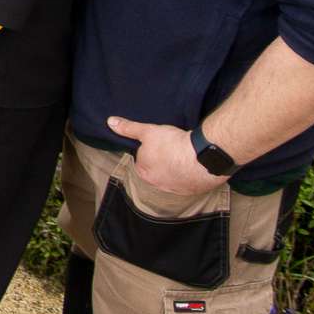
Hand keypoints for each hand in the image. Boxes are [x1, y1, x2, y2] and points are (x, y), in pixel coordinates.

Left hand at [107, 116, 224, 196]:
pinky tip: (194, 164)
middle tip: (171, 148)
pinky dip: (190, 175)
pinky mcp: (193, 190)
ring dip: (177, 169)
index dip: (148, 151)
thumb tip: (111, 122)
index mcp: (143, 172)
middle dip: (162, 161)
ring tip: (183, 155)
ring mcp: (177, 189)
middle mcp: (158, 185)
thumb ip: (129, 129)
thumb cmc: (172, 144)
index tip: (158, 144)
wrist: (203, 156)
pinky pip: (189, 183)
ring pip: (173, 178)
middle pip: (157, 171)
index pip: (141, 162)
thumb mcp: (148, 131)